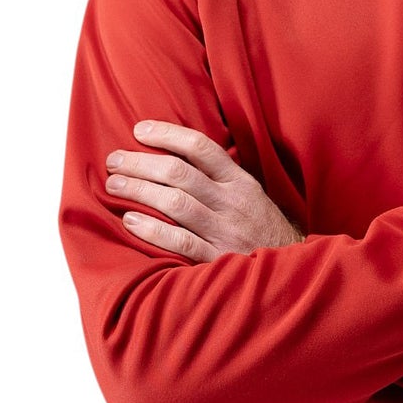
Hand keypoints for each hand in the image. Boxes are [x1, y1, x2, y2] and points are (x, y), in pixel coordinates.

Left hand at [105, 120, 303, 261]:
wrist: (288, 272)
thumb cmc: (260, 229)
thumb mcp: (250, 195)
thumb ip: (220, 177)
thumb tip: (175, 153)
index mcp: (240, 182)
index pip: (200, 147)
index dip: (167, 134)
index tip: (138, 130)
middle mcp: (232, 202)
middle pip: (180, 173)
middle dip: (141, 163)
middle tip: (114, 160)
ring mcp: (225, 231)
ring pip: (176, 203)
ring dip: (139, 191)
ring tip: (114, 185)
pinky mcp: (217, 259)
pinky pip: (180, 241)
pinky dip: (153, 230)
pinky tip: (130, 221)